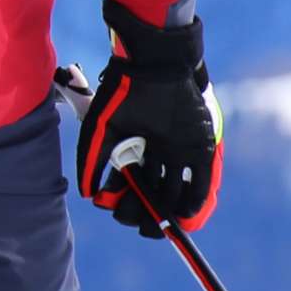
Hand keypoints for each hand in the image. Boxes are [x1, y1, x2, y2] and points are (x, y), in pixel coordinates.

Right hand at [76, 3, 222, 233]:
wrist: (155, 66)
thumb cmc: (124, 94)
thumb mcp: (100, 130)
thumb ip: (92, 162)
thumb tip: (89, 196)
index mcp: (134, 150)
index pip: (130, 186)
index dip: (124, 202)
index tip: (116, 211)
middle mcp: (157, 154)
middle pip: (154, 193)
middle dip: (146, 212)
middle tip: (142, 225)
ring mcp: (179, 151)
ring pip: (176, 191)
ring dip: (169, 211)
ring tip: (162, 225)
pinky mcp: (199, 147)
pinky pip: (201, 180)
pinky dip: (194, 199)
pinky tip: (184, 214)